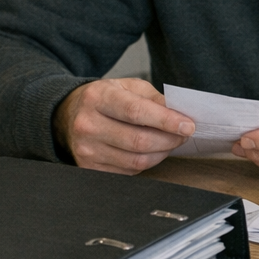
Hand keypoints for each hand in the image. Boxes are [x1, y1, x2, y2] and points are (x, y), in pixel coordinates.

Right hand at [53, 78, 194, 174]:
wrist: (70, 114)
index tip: (188, 126)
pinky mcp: (90, 167)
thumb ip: (154, 99)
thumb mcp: (129, 87)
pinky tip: (152, 151)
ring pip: (137, 160)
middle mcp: (88, 124)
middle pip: (139, 141)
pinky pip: (129, 171)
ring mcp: (86, 149)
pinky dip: (148, 163)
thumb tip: (180, 114)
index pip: (136, 112)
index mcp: (98, 97)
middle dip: (170, 140)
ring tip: (170, 142)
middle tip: (184, 134)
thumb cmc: (106, 99)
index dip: (166, 121)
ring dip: (162, 153)